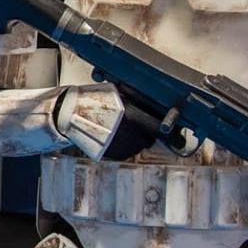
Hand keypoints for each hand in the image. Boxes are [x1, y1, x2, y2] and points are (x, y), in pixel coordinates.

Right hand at [56, 83, 178, 160]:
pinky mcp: (109, 155)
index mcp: (132, 117)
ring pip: (136, 148)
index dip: (172, 135)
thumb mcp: (118, 93)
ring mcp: (117, 146)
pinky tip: (113, 137)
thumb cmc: (92, 99)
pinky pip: (123, 153)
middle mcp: (127, 134)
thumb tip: (156, 106)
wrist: (69, 113)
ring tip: (121, 130)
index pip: (159, 130)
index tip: (178, 138)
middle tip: (138, 125)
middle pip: (148, 140)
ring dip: (134, 141)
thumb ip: (137, 102)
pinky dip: (122, 147)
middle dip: (147, 133)